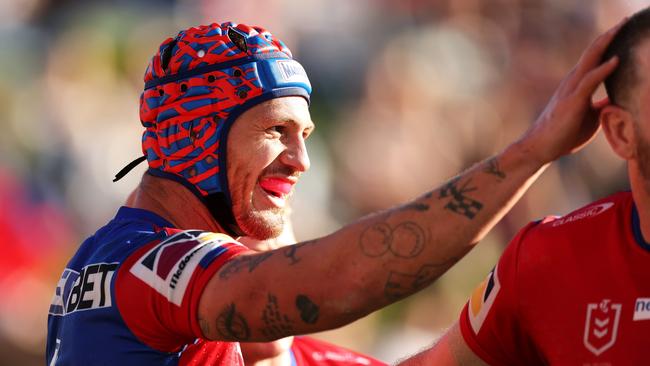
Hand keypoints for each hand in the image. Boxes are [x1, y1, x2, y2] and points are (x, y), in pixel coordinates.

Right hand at [515, 18, 625, 165]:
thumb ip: (603, 103)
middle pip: (593, 51)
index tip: (623, 29)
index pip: (595, 57)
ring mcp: (571, 90)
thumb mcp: (591, 116)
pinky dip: (603, 69)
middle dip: (610, 35)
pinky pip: (589, 81)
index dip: (609, 43)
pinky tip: (616, 60)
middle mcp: (573, 81)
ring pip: (590, 60)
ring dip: (606, 43)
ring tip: (620, 28)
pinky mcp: (572, 101)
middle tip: (626, 20)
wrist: (541, 147)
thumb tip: (619, 97)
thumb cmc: (564, 134)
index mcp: (578, 84)